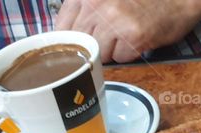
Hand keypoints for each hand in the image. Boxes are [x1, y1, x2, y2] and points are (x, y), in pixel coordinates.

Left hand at [56, 0, 200, 62]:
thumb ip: (83, 10)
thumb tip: (65, 38)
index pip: (61, 27)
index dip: (72, 40)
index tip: (79, 45)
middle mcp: (96, 5)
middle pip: (81, 42)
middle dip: (93, 46)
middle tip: (111, 40)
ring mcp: (114, 21)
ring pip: (99, 52)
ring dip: (111, 51)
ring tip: (126, 36)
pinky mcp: (133, 36)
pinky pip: (119, 58)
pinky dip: (128, 54)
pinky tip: (138, 39)